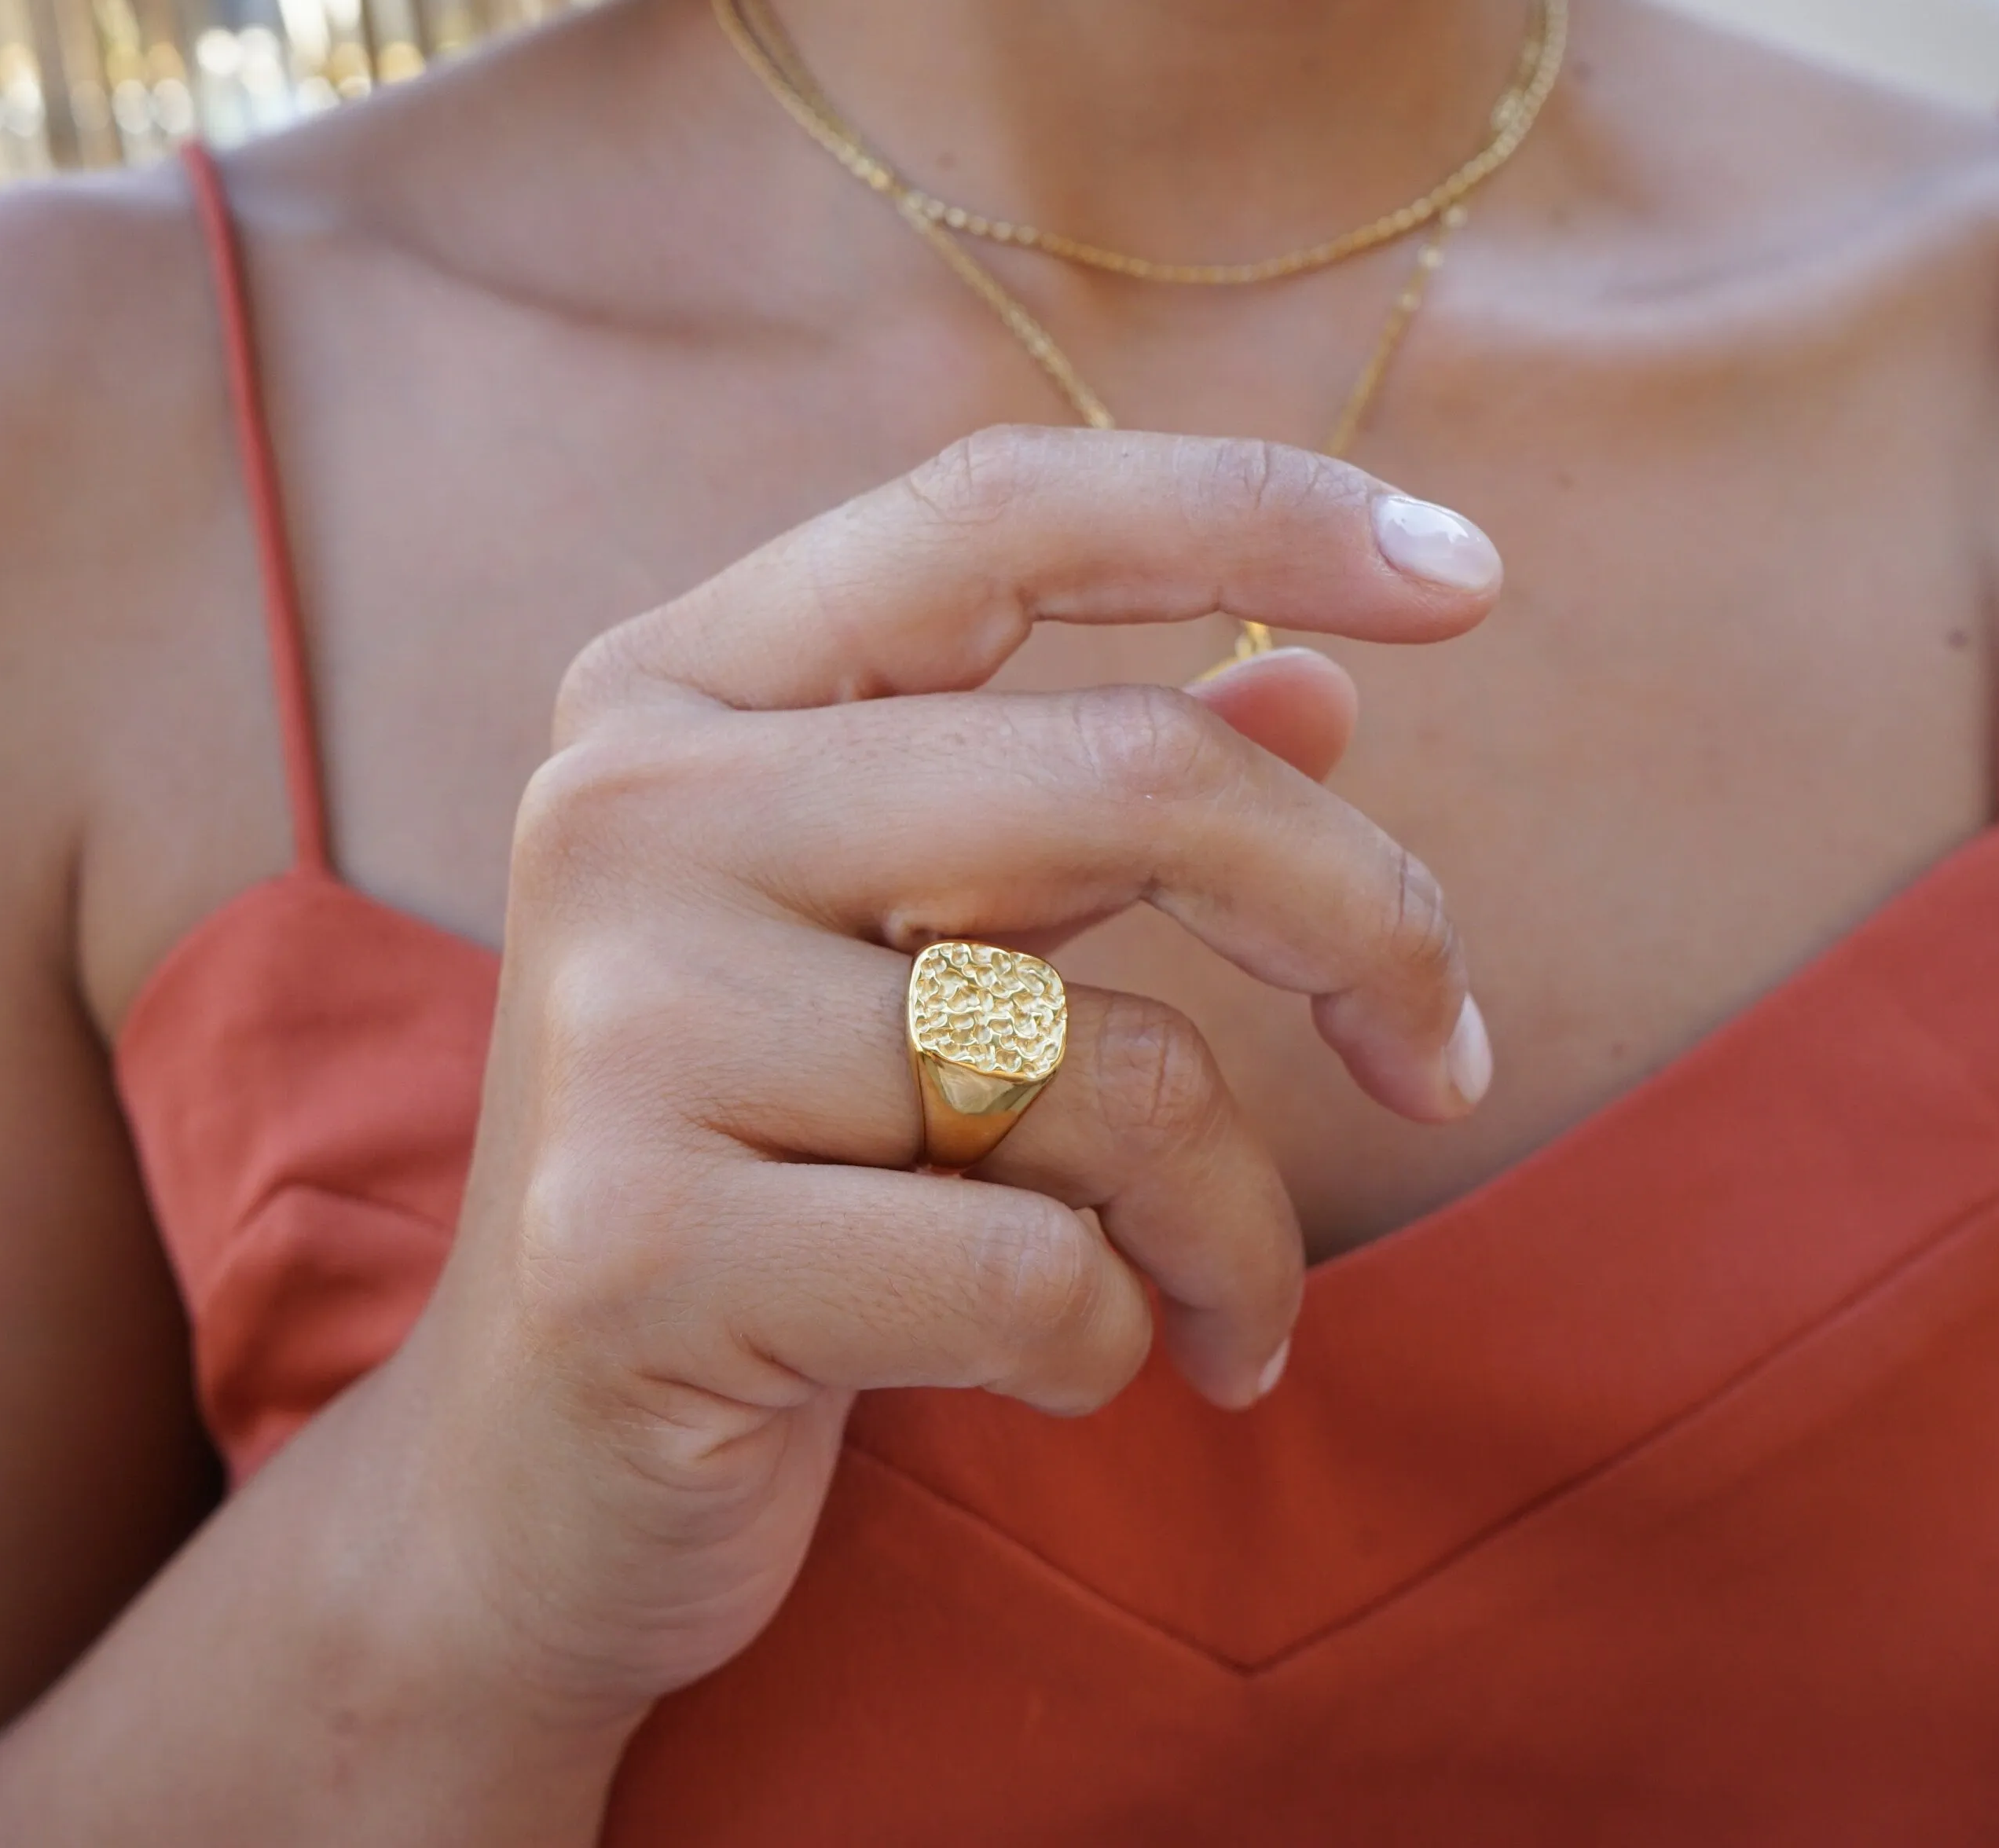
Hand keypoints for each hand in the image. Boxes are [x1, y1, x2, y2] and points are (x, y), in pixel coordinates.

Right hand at [384, 425, 1501, 1750]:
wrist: (525, 1484)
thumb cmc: (761, 1188)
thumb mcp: (910, 963)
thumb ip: (1078, 812)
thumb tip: (1318, 701)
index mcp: (675, 694)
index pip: (996, 514)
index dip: (1252, 513)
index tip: (1473, 576)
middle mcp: (623, 814)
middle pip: (1125, 782)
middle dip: (1364, 924)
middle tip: (1447, 1058)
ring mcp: (617, 1030)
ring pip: (1104, 1071)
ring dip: (1235, 1223)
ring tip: (1222, 1301)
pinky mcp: (636, 1251)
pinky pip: (1036, 1274)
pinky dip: (1125, 1339)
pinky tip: (1062, 1372)